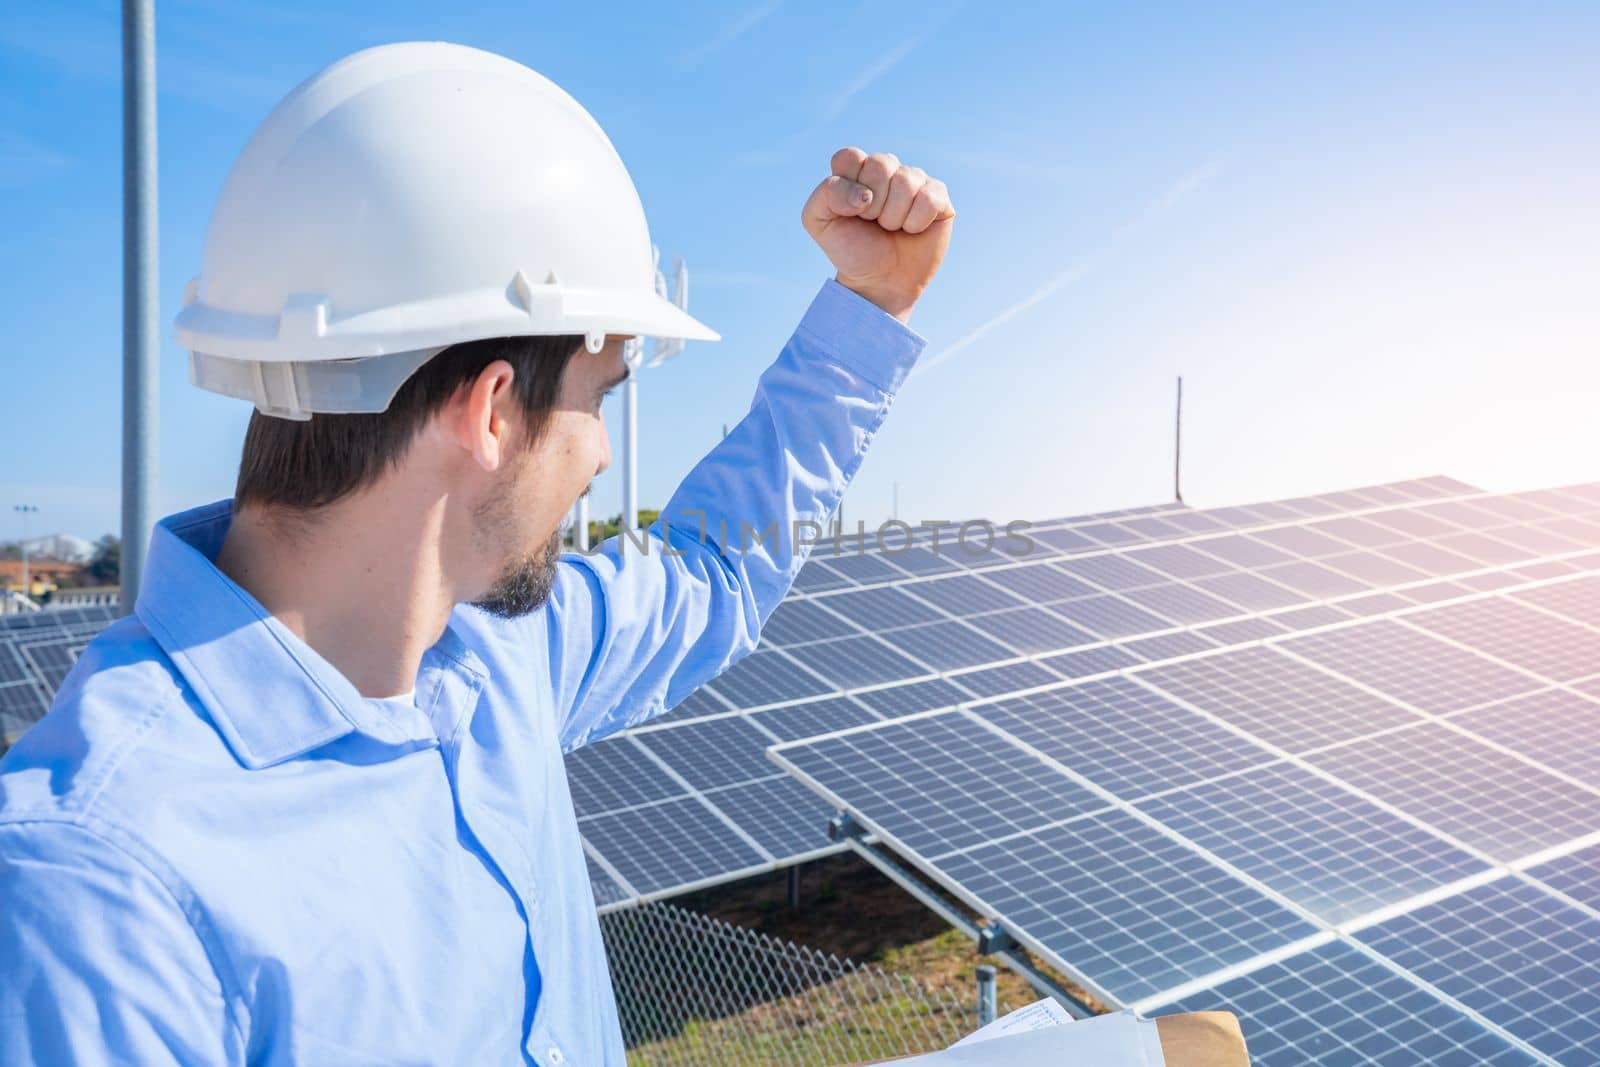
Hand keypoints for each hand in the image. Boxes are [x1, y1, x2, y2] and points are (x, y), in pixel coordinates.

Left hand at [801, 147, 954, 322]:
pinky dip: (916, 221)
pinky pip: (930, 197)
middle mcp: (886, 170)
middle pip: (881, 164)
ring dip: (894, 216)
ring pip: (906, 181)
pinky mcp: (938, 198)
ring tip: (891, 228)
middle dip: (873, 204)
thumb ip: (827, 194)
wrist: (879, 282)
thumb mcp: (819, 222)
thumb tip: (865, 193)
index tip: (850, 211)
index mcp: (856, 170)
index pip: (850, 157)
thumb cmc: (851, 250)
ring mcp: (914, 181)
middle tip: (873, 222)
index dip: (848, 188)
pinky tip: (912, 230)